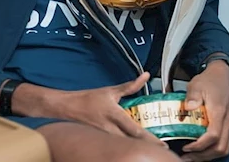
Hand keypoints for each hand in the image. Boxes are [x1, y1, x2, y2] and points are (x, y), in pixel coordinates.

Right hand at [16, 72, 164, 146]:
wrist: (67, 107)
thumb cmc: (88, 99)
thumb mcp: (111, 91)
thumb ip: (130, 86)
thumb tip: (145, 76)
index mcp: (115, 115)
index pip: (135, 130)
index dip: (150, 139)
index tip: (162, 145)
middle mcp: (110, 129)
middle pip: (131, 143)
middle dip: (146, 147)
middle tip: (160, 151)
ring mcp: (104, 137)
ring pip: (122, 146)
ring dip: (135, 148)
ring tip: (149, 151)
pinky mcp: (99, 141)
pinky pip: (114, 146)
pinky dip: (124, 148)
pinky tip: (131, 150)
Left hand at [181, 61, 228, 160]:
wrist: (223, 74)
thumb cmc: (210, 80)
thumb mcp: (197, 84)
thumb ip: (192, 96)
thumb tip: (188, 107)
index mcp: (219, 112)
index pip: (213, 135)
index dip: (200, 145)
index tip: (186, 147)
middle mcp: (226, 120)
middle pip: (221, 147)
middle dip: (203, 156)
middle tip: (186, 157)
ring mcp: (228, 123)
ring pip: (224, 147)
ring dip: (208, 155)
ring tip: (192, 156)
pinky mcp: (226, 124)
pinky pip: (223, 142)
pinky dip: (212, 149)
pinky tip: (200, 148)